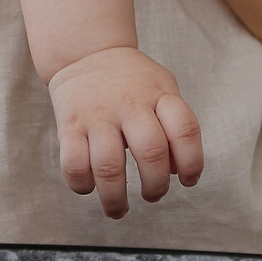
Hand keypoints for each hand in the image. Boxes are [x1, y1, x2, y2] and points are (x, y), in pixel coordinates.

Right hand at [46, 45, 205, 218]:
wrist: (86, 52)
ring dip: (116, 199)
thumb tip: (175, 172)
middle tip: (152, 195)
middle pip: (150, 152)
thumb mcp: (162, 89)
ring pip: (109, 167)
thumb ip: (174, 127)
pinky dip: (83, 186)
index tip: (188, 181)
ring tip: (119, 209)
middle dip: (155, 186)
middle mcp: (129, 103)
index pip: (185, 129)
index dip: (192, 162)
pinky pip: (74, 166)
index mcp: (158, 94)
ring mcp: (97, 115)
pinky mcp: (69, 126)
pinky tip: (90, 187)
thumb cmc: (132, 82)